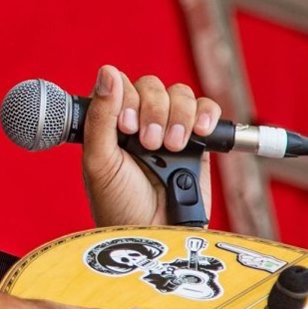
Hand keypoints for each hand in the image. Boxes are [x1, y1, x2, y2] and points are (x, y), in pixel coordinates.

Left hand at [81, 65, 221, 225]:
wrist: (153, 237)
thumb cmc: (119, 205)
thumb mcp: (100, 162)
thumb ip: (100, 116)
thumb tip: (107, 71)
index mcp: (111, 123)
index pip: (122, 86)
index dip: (127, 100)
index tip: (127, 128)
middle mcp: (141, 122)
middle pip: (153, 87)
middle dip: (154, 112)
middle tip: (150, 144)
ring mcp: (171, 130)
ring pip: (180, 95)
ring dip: (178, 116)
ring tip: (172, 148)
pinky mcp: (198, 143)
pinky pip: (207, 110)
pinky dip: (206, 114)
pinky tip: (199, 132)